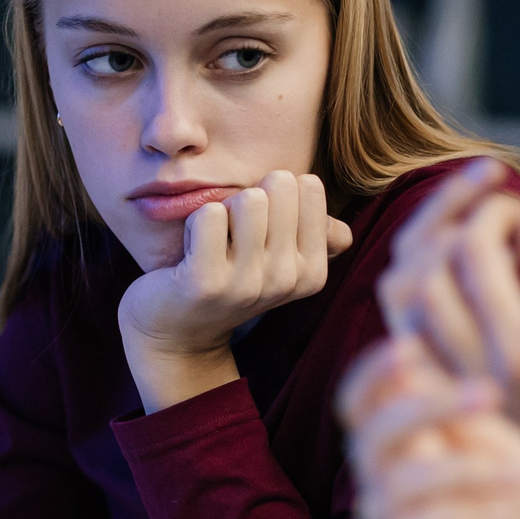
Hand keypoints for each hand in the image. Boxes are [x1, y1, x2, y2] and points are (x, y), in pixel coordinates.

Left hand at [116, 169, 353, 412]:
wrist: (177, 333)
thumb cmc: (229, 280)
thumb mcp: (279, 262)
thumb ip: (313, 238)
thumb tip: (342, 232)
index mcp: (312, 271)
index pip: (307, 186)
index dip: (275, 195)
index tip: (260, 230)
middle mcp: (287, 279)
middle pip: (279, 186)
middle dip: (250, 197)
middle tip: (233, 236)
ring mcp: (248, 283)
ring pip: (248, 199)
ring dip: (223, 210)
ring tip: (213, 243)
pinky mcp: (206, 282)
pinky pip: (210, 215)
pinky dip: (195, 222)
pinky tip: (191, 252)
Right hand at [337, 338, 519, 518]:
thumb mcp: (510, 458)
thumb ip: (460, 417)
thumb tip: (413, 352)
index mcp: (407, 468)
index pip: (361, 411)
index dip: (373, 375)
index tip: (411, 346)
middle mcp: (385, 510)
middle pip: (366, 439)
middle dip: (422, 407)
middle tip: (489, 394)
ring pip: (391, 486)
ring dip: (463, 469)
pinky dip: (464, 515)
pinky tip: (511, 516)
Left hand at [380, 164, 519, 518]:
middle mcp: (514, 353)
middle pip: (475, 246)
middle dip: (496, 211)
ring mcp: (477, 379)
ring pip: (429, 284)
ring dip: (450, 246)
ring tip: (482, 242)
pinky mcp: (458, 399)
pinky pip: (414, 333)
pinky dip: (425, 296)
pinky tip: (454, 283)